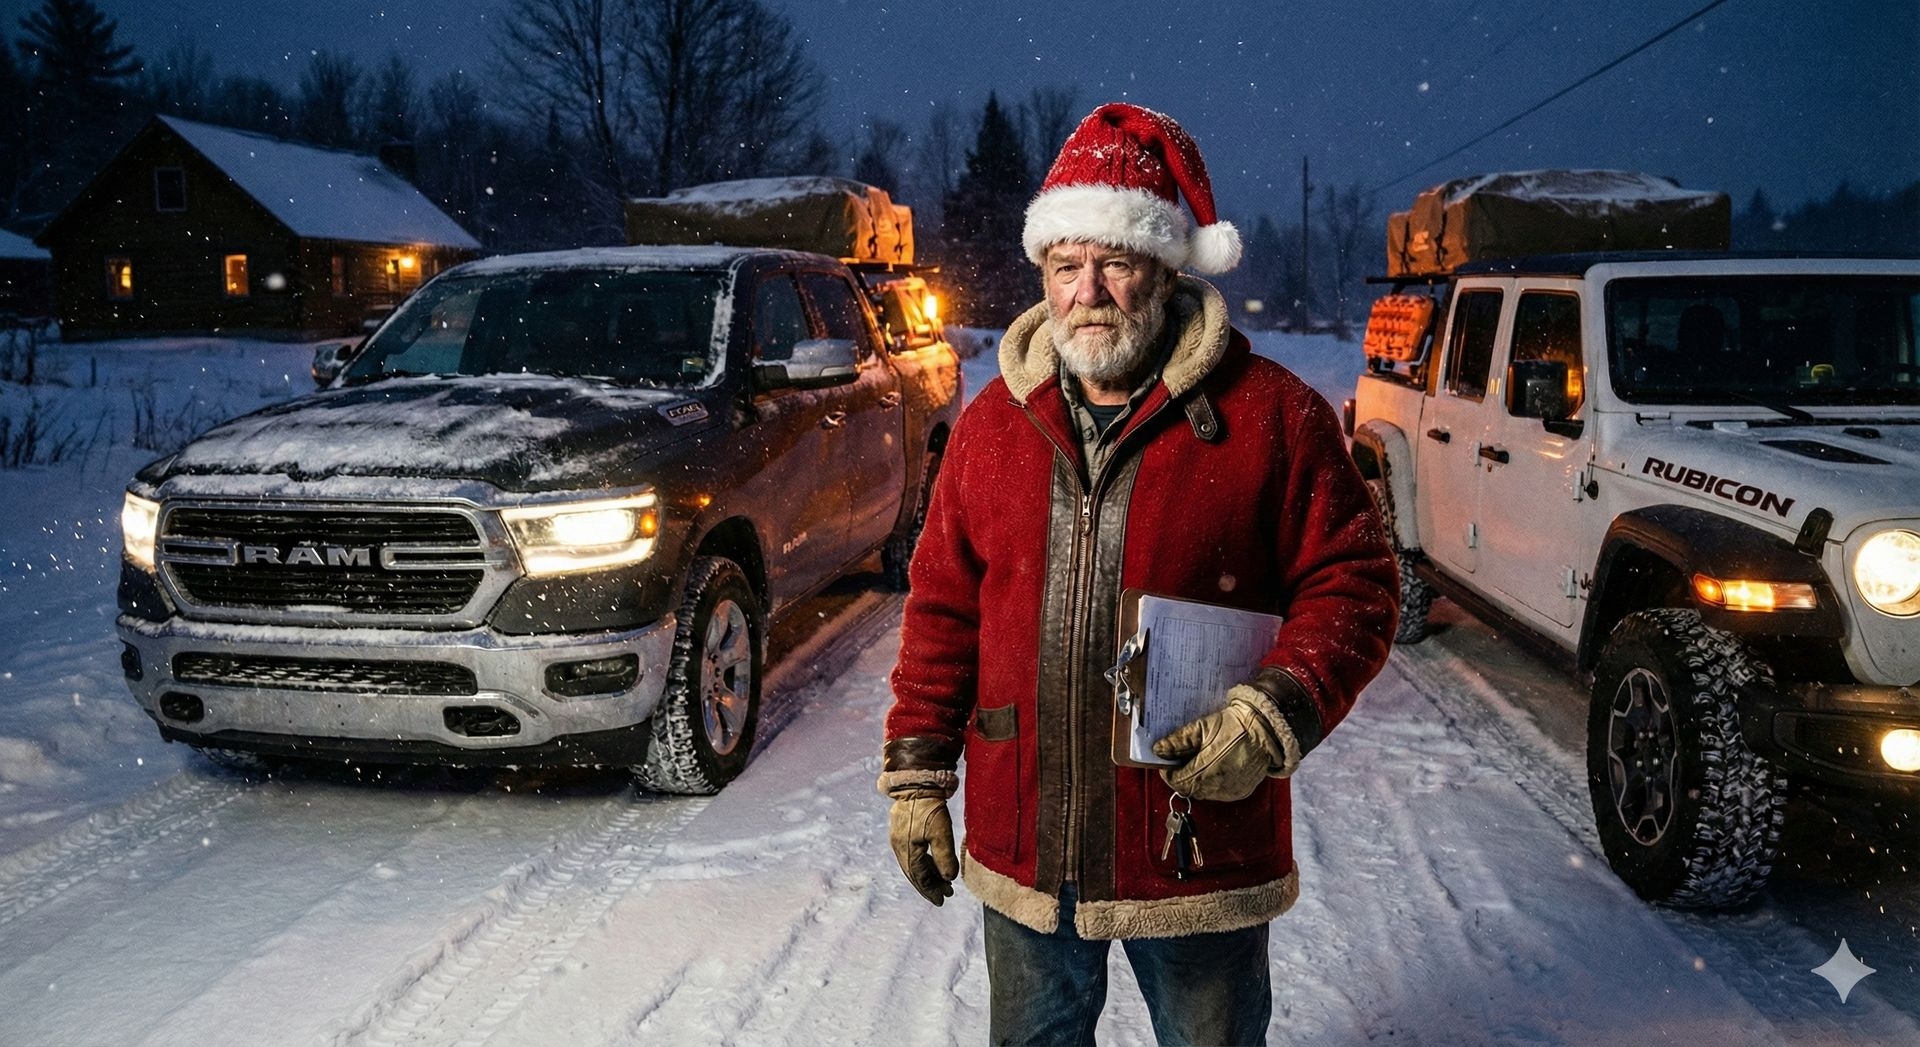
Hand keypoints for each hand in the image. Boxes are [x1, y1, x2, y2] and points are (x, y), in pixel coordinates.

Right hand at [889, 794, 958, 904]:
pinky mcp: (903, 831)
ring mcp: (899, 839)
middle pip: (915, 873)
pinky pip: (913, 854)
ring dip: (929, 874)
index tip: (943, 900)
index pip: (919, 877)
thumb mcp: (941, 833)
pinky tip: (933, 864)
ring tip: (943, 882)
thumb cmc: (930, 807)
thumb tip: (948, 878)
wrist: (917, 782)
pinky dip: (924, 863)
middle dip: (931, 885)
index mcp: (906, 850)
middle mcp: (899, 847)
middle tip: (947, 894)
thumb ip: (944, 857)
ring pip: (914, 864)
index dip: (931, 890)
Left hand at [1152, 699, 1274, 802]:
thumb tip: (1159, 750)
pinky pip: (1218, 793)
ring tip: (1200, 761)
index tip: (1167, 762)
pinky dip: (1212, 783)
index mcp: (1205, 769)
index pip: (1176, 781)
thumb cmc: (1235, 726)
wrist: (1265, 730)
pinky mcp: (1240, 792)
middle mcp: (1217, 785)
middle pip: (1188, 789)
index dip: (1169, 772)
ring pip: (1202, 793)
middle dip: (1181, 776)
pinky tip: (1215, 767)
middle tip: (1182, 760)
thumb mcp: (1203, 727)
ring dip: (1196, 781)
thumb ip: (1179, 741)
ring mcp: (1229, 791)